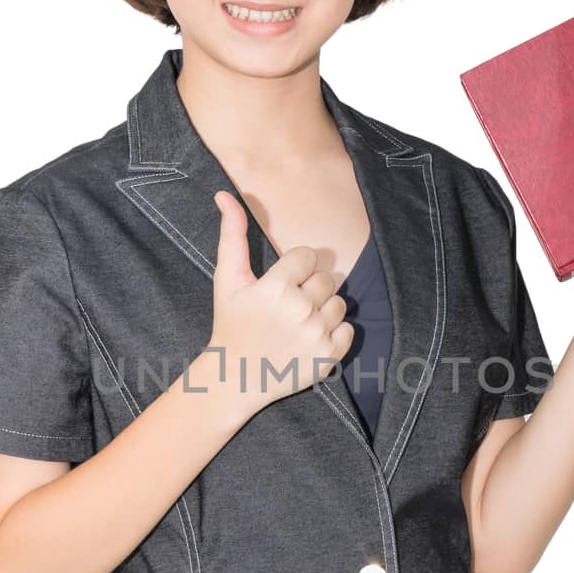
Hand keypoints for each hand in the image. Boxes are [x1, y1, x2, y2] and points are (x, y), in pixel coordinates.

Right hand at [207, 190, 354, 412]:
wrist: (236, 378)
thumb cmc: (231, 324)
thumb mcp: (227, 279)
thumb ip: (232, 235)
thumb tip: (225, 194)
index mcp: (276, 287)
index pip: (308, 256)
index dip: (296, 268)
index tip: (281, 284)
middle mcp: (299, 310)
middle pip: (327, 279)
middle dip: (310, 288)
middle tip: (288, 307)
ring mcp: (316, 335)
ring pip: (340, 303)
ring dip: (323, 310)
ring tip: (298, 323)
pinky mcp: (329, 357)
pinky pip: (348, 330)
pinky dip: (334, 334)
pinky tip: (309, 339)